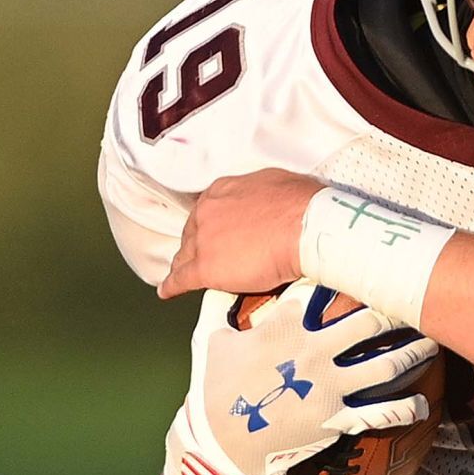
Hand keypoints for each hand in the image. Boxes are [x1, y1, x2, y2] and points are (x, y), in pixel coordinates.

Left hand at [159, 169, 323, 298]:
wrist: (306, 229)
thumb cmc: (303, 205)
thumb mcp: (276, 184)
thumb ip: (258, 194)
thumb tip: (264, 202)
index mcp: (222, 190)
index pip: (207, 210)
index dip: (211, 224)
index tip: (217, 232)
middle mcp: (207, 212)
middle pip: (193, 233)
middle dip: (199, 244)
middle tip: (209, 255)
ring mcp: (203, 241)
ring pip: (186, 256)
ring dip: (186, 265)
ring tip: (184, 274)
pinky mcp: (206, 268)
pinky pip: (181, 279)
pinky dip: (172, 286)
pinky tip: (167, 291)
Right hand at [163, 283, 438, 474]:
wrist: (217, 446)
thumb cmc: (211, 388)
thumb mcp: (209, 338)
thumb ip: (219, 300)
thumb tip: (219, 270)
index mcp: (282, 327)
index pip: (320, 289)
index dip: (345, 272)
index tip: (370, 259)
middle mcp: (312, 353)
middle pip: (367, 321)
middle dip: (396, 307)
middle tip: (418, 296)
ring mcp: (327, 387)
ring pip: (385, 364)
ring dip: (415, 352)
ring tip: (434, 340)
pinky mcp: (335, 419)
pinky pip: (379, 414)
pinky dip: (405, 408)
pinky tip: (422, 402)